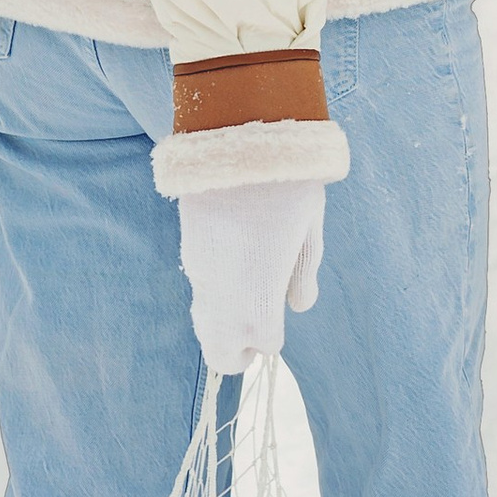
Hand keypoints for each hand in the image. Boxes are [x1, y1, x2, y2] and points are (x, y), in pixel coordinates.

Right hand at [175, 179, 326, 375]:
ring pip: (205, 323)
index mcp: (260, 301)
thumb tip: (299, 304)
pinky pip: (199, 289)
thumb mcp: (309, 230)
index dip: (273, 336)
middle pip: (221, 355)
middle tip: (255, 325)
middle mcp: (224, 299)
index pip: (266, 345)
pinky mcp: (188, 250)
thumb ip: (303, 272)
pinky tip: (230, 261)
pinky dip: (212, 292)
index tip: (278, 319)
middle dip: (238, 350)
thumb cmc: (288, 187)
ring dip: (222, 321)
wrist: (236, 142)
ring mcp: (200, 276)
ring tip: (245, 288)